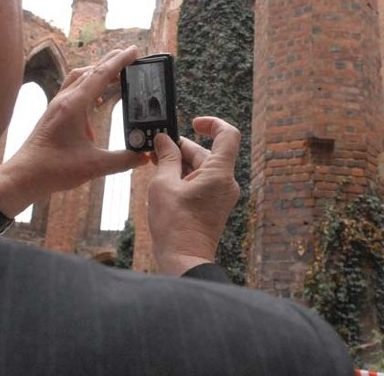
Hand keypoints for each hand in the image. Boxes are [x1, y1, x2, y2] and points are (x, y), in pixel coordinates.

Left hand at [0, 46, 147, 216]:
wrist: (23, 176)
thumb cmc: (53, 169)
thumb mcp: (94, 166)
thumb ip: (122, 160)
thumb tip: (144, 156)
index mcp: (74, 105)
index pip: (101, 75)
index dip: (119, 61)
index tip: (134, 50)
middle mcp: (65, 100)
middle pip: (90, 71)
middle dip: (111, 61)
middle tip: (130, 56)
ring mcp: (57, 105)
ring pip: (80, 78)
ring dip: (98, 72)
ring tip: (116, 75)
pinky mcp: (54, 113)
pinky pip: (73, 90)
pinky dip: (88, 86)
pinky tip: (97, 101)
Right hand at [148, 116, 240, 275]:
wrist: (184, 260)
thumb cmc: (175, 225)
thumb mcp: (164, 184)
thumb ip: (167, 158)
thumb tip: (164, 140)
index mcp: (219, 174)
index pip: (228, 135)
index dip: (212, 124)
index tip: (193, 123)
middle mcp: (226, 182)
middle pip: (207, 153)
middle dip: (182, 148)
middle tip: (157, 148)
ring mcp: (222, 195)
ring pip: (203, 168)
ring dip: (181, 163)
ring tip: (155, 164)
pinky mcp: (215, 205)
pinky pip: (202, 182)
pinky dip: (185, 177)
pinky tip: (164, 180)